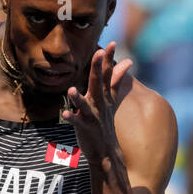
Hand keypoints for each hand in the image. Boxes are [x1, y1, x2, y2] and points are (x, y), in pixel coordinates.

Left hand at [61, 43, 132, 158]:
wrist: (106, 150)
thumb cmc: (105, 122)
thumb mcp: (111, 99)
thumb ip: (116, 80)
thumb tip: (128, 61)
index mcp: (104, 95)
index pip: (108, 74)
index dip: (109, 59)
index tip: (111, 43)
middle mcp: (100, 103)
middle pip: (98, 83)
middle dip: (97, 68)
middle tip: (97, 53)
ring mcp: (93, 116)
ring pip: (86, 104)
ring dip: (78, 98)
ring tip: (71, 90)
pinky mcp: (86, 128)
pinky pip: (77, 122)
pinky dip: (71, 118)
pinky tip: (64, 113)